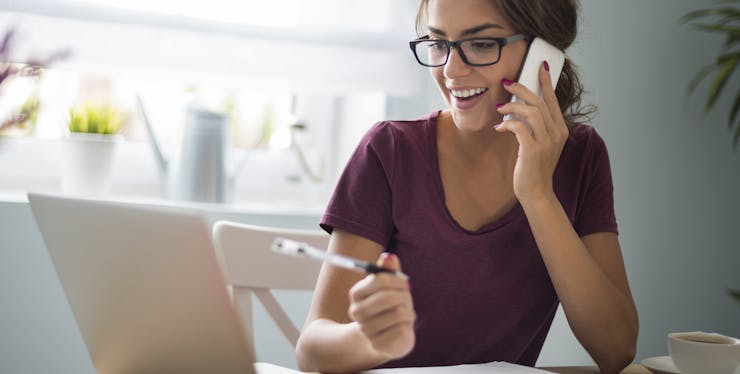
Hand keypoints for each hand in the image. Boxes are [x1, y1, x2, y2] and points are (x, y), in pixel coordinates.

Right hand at [348, 253, 414, 359]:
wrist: (385, 337)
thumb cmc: (389, 307)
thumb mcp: (390, 287)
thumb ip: (389, 271)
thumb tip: (388, 258)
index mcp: (356, 293)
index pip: (381, 279)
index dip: (399, 281)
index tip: (404, 285)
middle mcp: (356, 311)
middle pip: (389, 297)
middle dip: (405, 298)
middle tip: (407, 301)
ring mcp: (365, 330)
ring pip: (399, 313)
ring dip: (409, 313)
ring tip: (405, 315)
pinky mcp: (377, 344)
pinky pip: (402, 330)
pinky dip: (408, 327)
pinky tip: (402, 328)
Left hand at [494, 61, 567, 202]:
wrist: (537, 193)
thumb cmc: (534, 168)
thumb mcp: (540, 144)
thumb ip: (535, 127)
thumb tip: (519, 109)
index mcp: (560, 129)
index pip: (553, 100)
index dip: (546, 82)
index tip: (540, 67)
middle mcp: (557, 133)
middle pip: (540, 102)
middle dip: (522, 89)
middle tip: (506, 83)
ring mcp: (547, 142)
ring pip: (531, 112)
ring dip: (512, 106)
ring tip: (499, 107)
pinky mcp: (533, 150)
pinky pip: (519, 128)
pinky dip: (507, 123)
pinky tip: (499, 127)